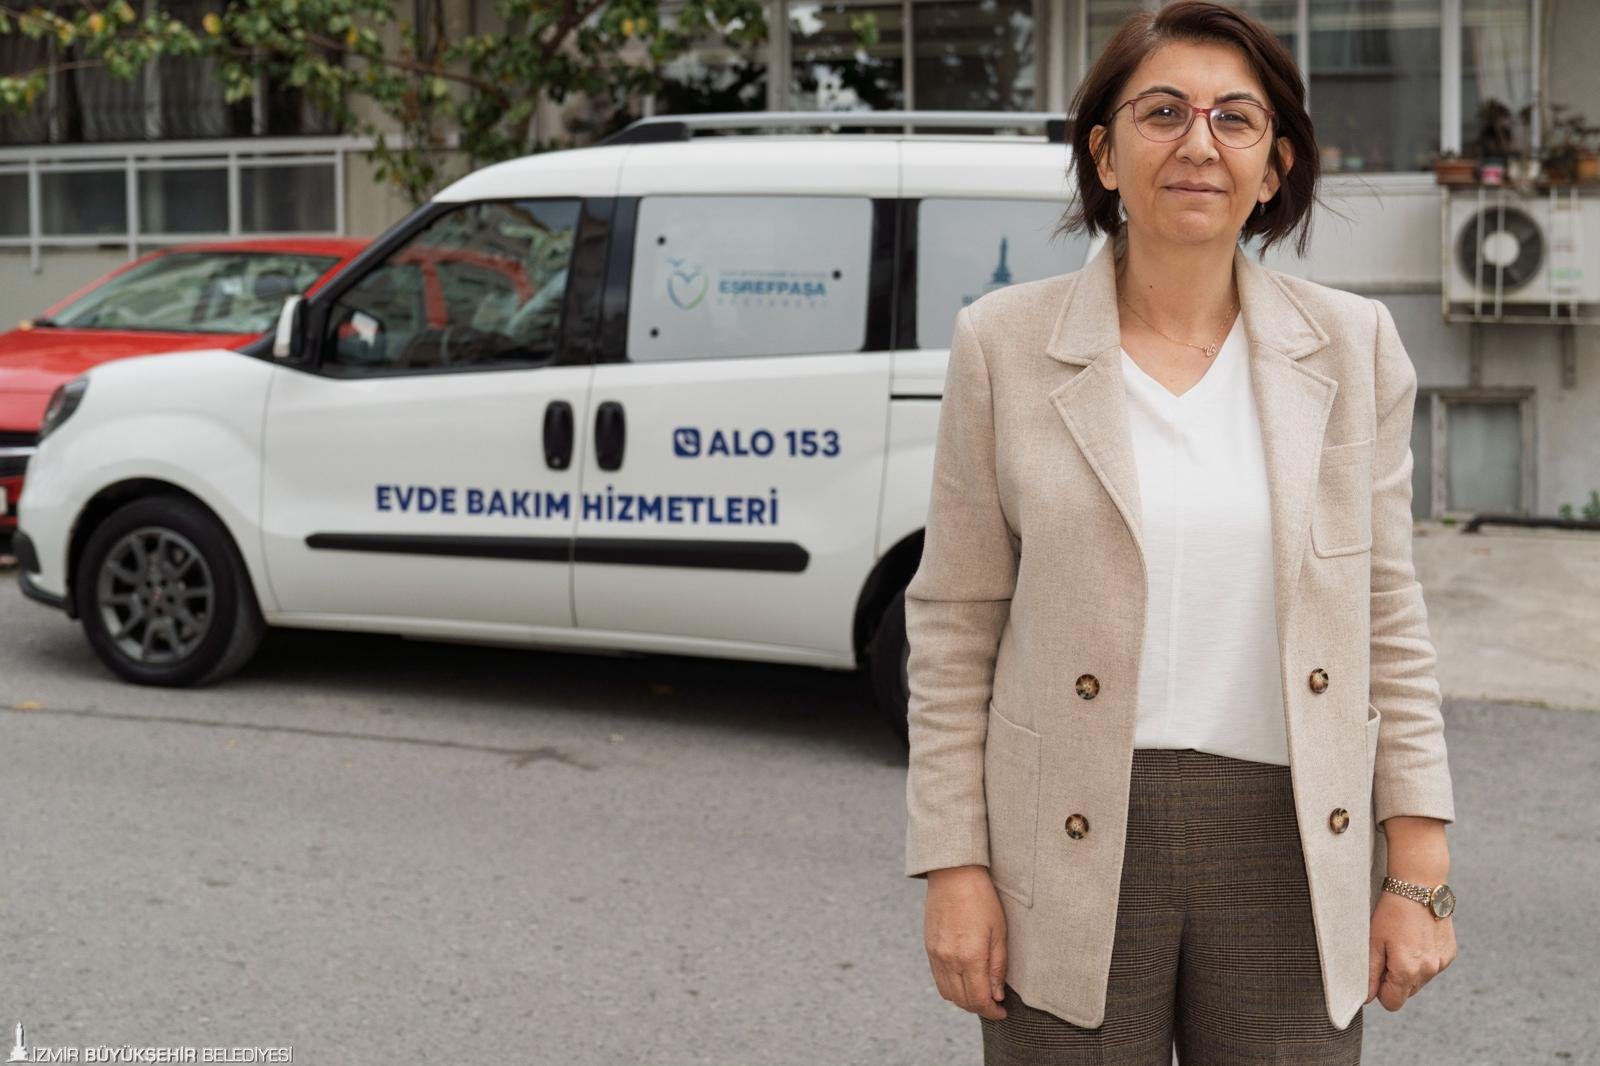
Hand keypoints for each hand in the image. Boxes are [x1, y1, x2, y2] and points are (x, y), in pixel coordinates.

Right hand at [923, 865, 1008, 1019]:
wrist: (953, 874)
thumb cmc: (981, 899)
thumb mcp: (999, 932)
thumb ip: (997, 967)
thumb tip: (997, 995)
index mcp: (970, 957)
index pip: (979, 999)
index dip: (992, 1011)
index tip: (1003, 1011)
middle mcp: (949, 960)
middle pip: (962, 1001)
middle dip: (979, 1008)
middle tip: (994, 1004)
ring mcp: (935, 955)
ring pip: (947, 993)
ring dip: (964, 1000)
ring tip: (980, 992)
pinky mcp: (928, 948)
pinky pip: (938, 979)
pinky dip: (951, 987)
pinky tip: (965, 979)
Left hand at [1367, 890, 1456, 1010]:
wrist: (1419, 888)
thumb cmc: (1391, 913)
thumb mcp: (1373, 941)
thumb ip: (1370, 973)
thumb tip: (1366, 997)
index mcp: (1407, 971)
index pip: (1392, 1003)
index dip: (1380, 990)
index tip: (1377, 971)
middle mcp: (1428, 971)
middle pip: (1406, 992)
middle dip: (1394, 979)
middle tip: (1387, 952)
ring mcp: (1441, 963)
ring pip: (1420, 980)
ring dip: (1409, 970)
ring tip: (1402, 942)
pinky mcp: (1449, 954)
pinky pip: (1432, 967)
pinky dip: (1423, 959)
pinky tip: (1416, 938)